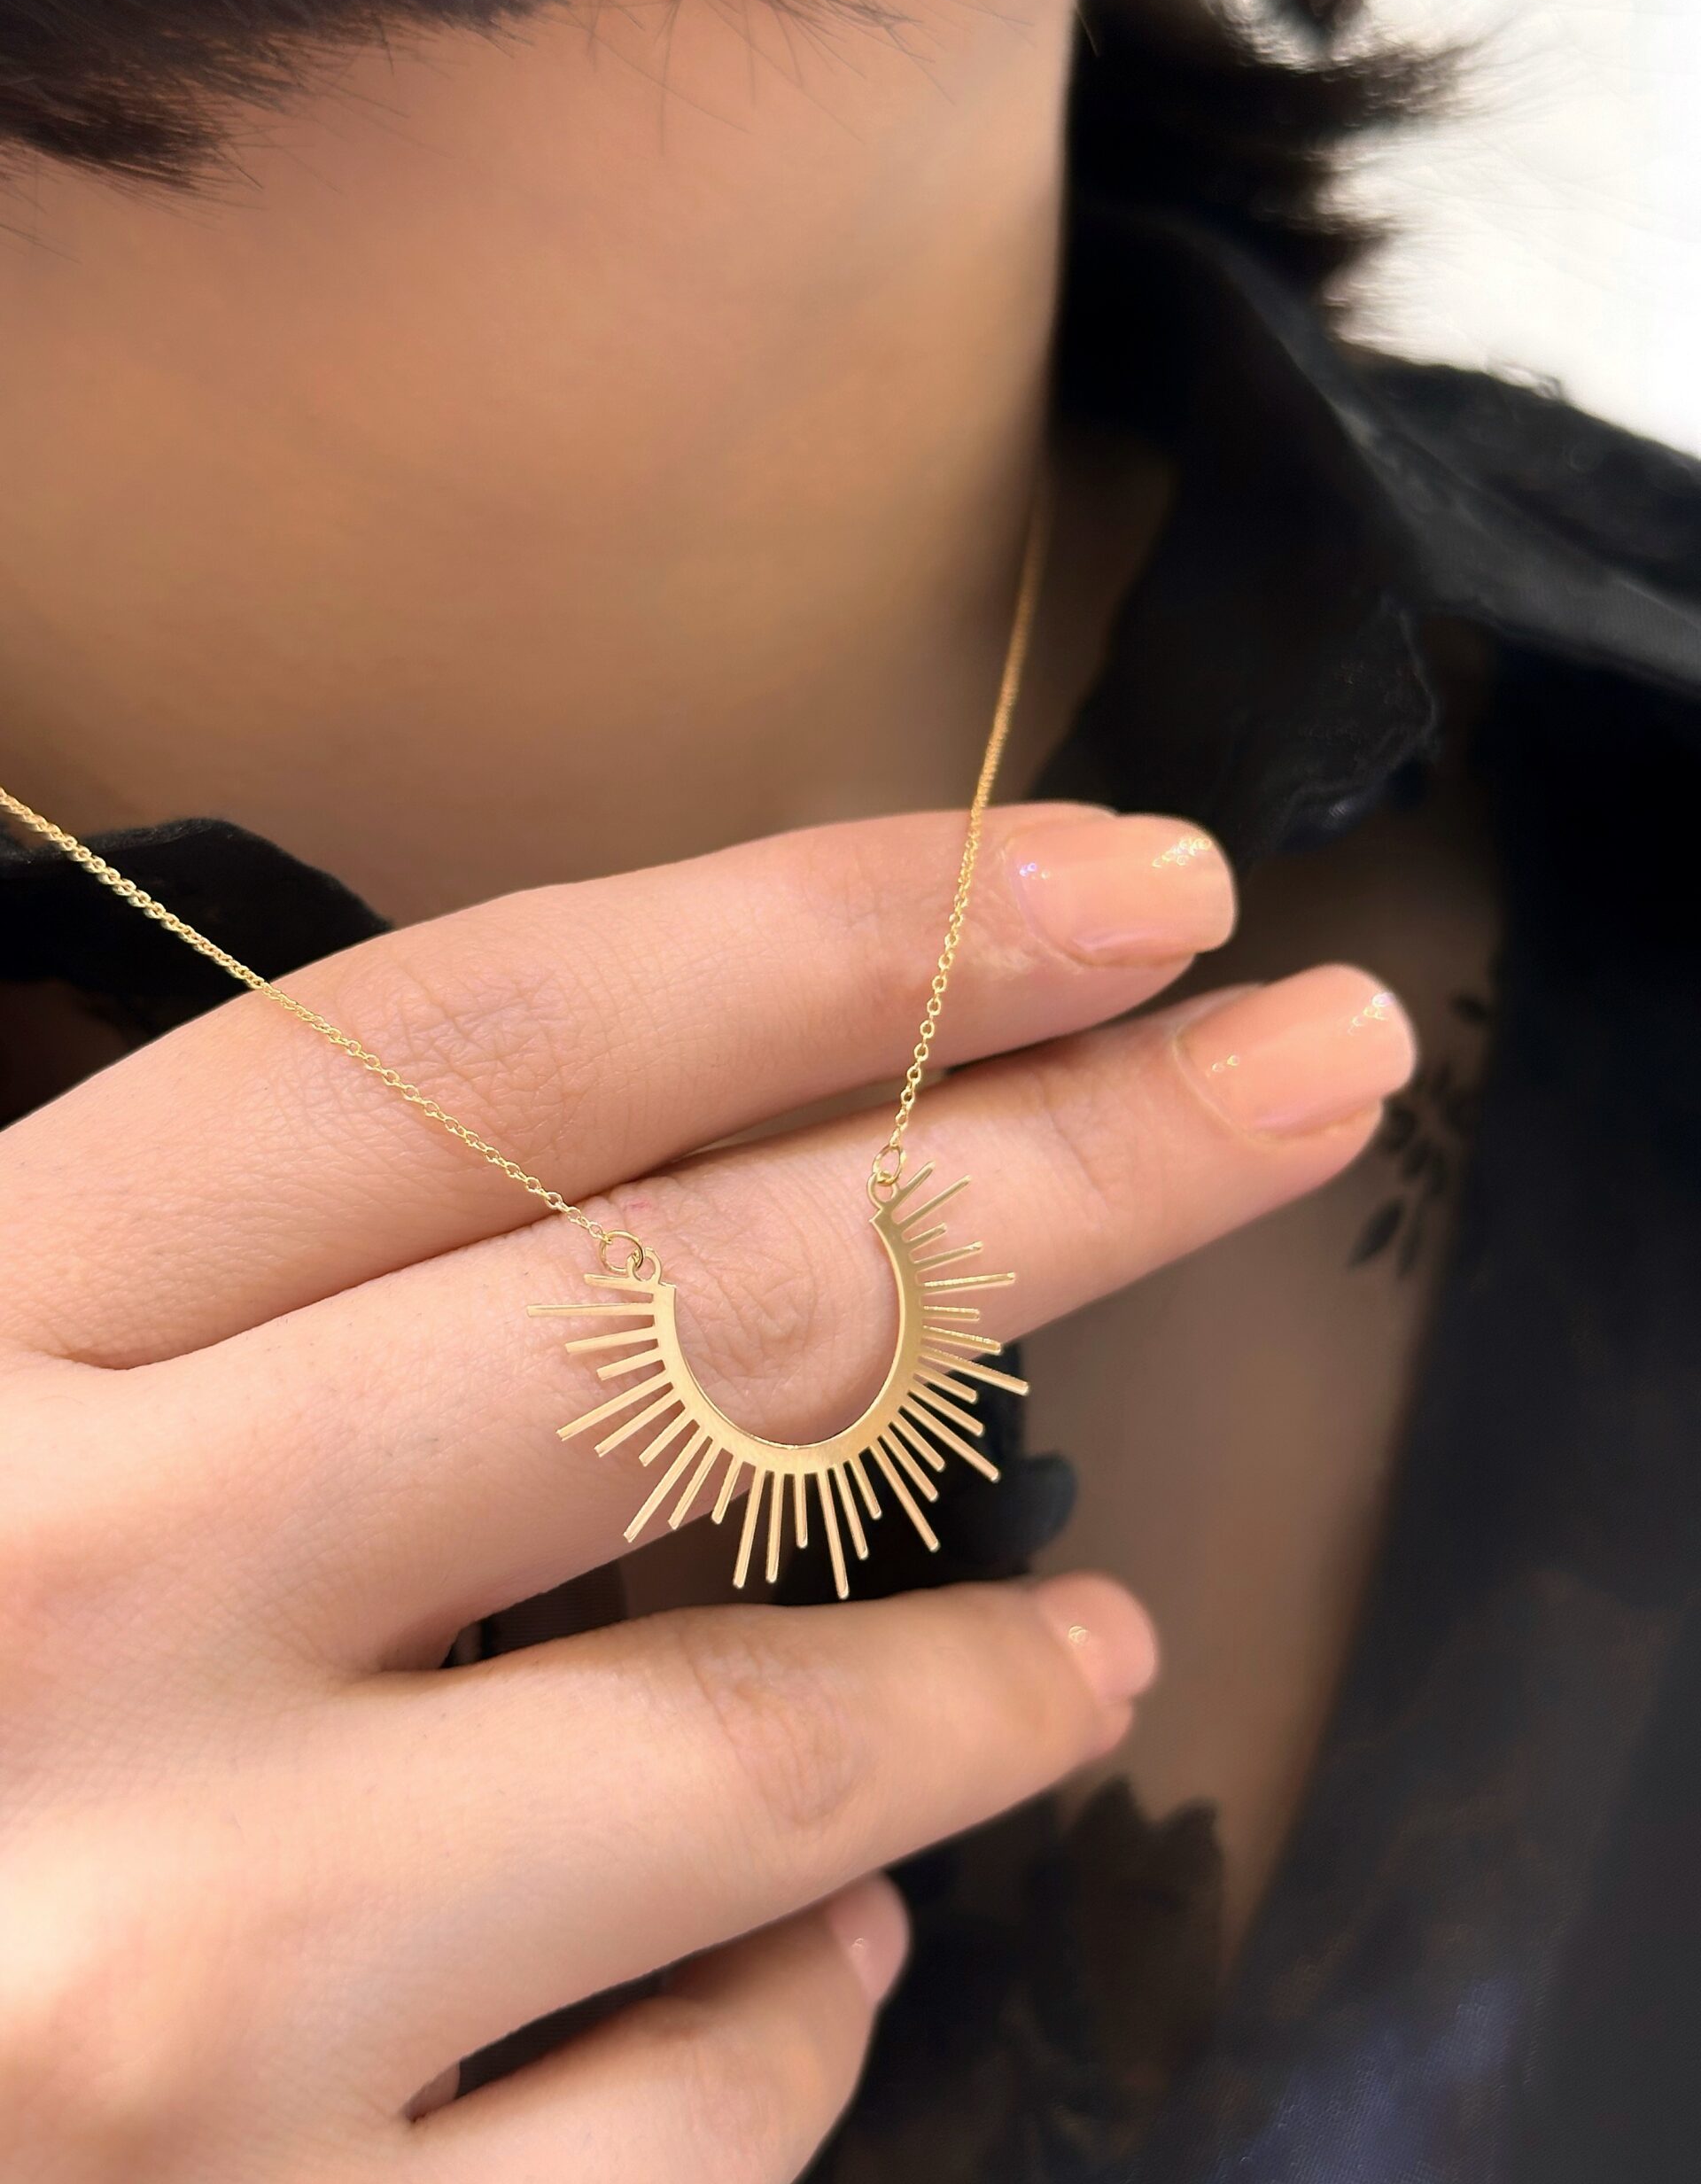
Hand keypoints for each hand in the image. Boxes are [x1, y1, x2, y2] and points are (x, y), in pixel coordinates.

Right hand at [0, 804, 1411, 2180]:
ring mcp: (164, 1990)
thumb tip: (627, 1219)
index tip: (1142, 882)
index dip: (856, 932)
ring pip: (764, 1754)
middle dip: (1081, 1164)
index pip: (502, 1046)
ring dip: (996, 1683)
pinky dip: (808, 2005)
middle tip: (1315, 1065)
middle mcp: (62, 1625)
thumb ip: (204, 1282)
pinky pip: (691, 2119)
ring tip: (1105, 1646)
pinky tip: (819, 1953)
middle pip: (703, 1315)